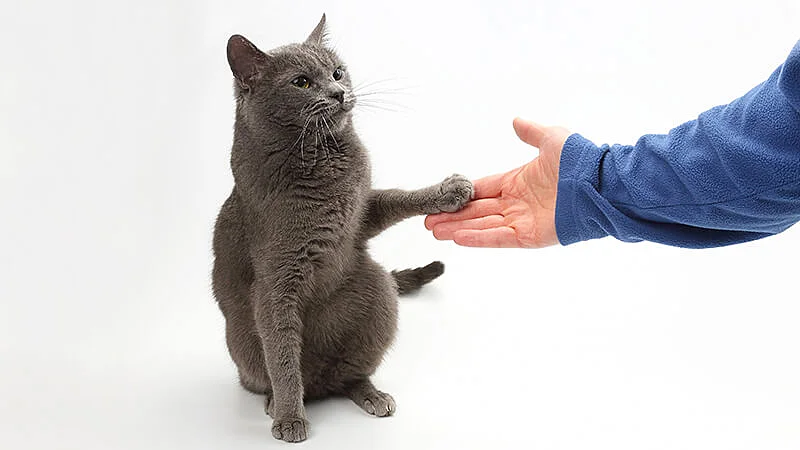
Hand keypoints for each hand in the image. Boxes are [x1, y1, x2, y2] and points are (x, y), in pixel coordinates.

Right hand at [424, 118, 569, 247]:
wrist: (601, 182)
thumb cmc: (580, 160)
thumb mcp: (551, 138)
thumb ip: (531, 133)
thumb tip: (516, 122)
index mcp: (518, 182)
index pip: (482, 189)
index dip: (461, 195)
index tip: (441, 198)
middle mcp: (517, 203)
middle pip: (477, 211)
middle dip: (452, 216)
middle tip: (428, 221)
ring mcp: (522, 221)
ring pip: (483, 226)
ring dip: (458, 229)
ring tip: (434, 231)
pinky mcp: (530, 236)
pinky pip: (498, 238)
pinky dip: (478, 238)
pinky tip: (457, 238)